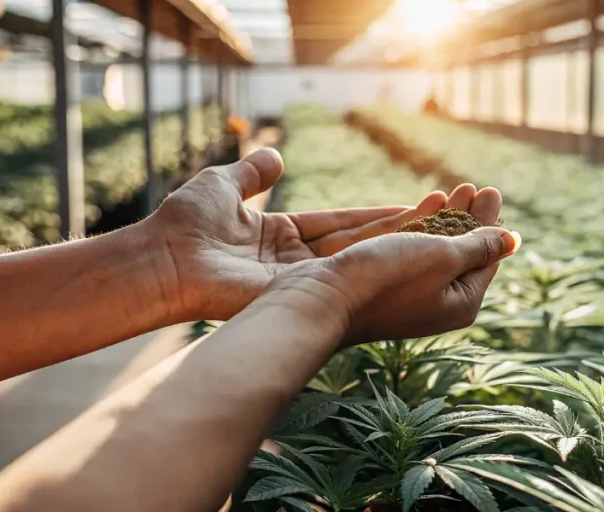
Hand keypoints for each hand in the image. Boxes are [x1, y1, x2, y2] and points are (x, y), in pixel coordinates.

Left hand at [146, 148, 490, 321]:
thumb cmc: (183, 224)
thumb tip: (274, 153)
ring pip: (357, 258)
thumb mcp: (222, 184)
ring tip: (438, 226)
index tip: (410, 208)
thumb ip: (251, 171)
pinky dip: (376, 259)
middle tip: (441, 217)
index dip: (372, 217)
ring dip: (396, 243)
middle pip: (356, 243)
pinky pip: (344, 271)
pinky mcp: (297, 292)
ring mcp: (298, 280)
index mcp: (277, 237)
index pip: (337, 224)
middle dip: (397, 231)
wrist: (162, 260)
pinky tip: (411, 247)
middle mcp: (294, 262)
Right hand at [257, 187, 520, 346]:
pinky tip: (426, 207)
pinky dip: (421, 227)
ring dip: (448, 217)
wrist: (320, 301)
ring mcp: (407, 293)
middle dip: (471, 217)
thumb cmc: (386, 279)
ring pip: (435, 249)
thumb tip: (512, 240)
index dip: (490, 223)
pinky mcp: (380, 281)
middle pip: (461, 253)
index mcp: (460, 304)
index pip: (485, 259)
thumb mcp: (443, 257)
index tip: (492, 191)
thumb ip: (478, 245)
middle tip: (479, 187)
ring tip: (458, 188)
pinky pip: (408, 250)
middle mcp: (436, 303)